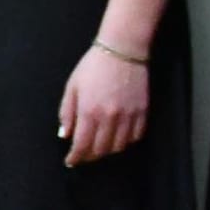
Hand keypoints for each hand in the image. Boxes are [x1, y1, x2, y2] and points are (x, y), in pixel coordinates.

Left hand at [59, 44, 149, 166]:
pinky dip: (127, 140)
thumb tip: (66, 135)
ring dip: (108, 150)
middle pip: (100, 150)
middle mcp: (110, 117)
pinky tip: (120, 136)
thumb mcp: (72, 87)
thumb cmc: (94, 66)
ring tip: (102, 146)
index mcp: (89, 112)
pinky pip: (136, 135)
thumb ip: (67, 113)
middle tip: (84, 154)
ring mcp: (129, 114)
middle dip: (90, 156)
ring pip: (119, 146)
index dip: (75, 157)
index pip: (82, 146)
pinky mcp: (143, 109)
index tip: (71, 160)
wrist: (123, 48)